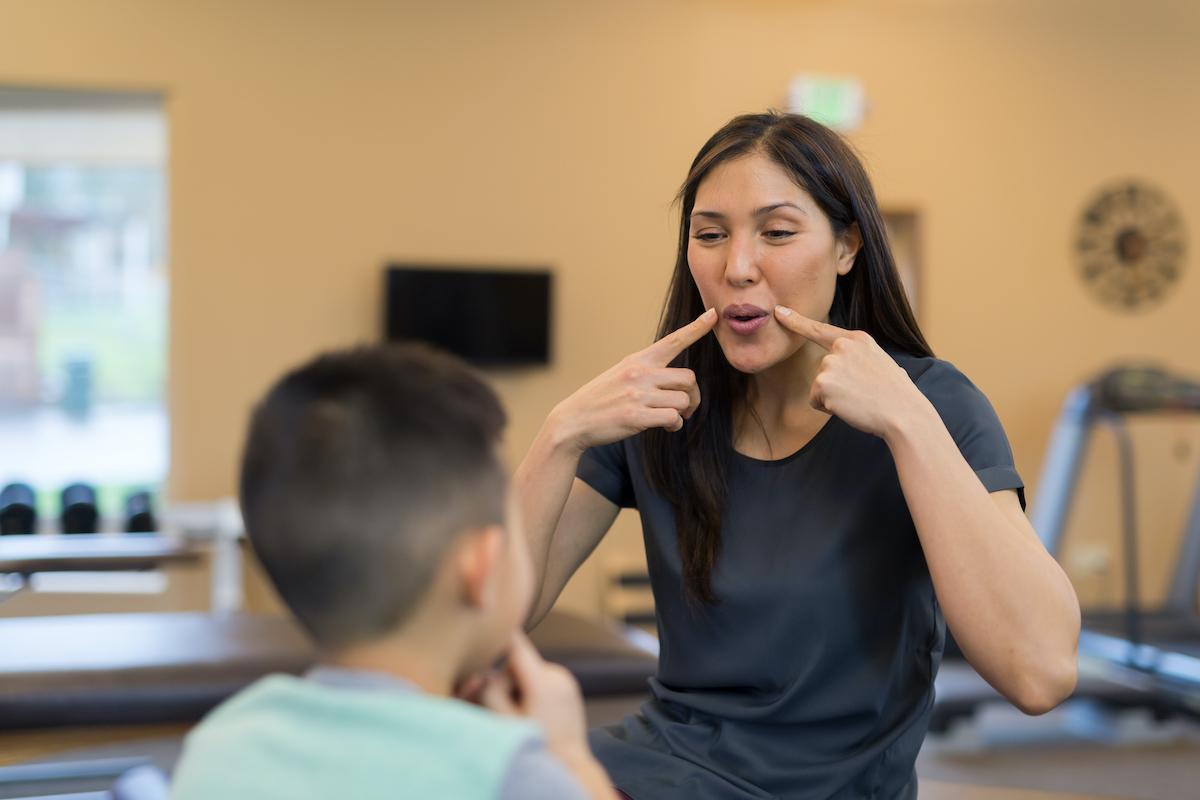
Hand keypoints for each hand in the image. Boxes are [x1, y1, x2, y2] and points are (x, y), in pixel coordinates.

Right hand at [479, 632, 592, 764]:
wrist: (568, 765)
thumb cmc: (533, 745)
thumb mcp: (504, 721)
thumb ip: (489, 693)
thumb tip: (484, 672)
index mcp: (542, 683)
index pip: (517, 646)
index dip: (503, 630)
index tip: (495, 609)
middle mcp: (557, 675)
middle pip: (517, 665)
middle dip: (506, 682)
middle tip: (509, 709)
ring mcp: (566, 680)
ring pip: (529, 672)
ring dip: (520, 687)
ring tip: (525, 714)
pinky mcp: (569, 686)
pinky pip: (542, 678)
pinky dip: (533, 689)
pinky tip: (536, 711)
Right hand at [554, 308, 716, 452]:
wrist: (572, 420)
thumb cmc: (601, 399)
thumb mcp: (621, 374)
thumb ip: (648, 373)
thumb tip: (679, 386)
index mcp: (637, 360)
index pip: (673, 340)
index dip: (696, 328)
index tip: (714, 314)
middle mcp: (639, 373)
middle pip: (688, 378)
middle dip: (693, 395)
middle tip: (685, 406)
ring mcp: (637, 395)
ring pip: (683, 400)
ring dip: (683, 413)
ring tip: (671, 418)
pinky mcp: (635, 417)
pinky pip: (673, 418)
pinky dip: (674, 425)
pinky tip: (665, 427)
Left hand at [773, 305, 929, 439]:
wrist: (903, 414)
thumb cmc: (896, 396)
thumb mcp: (883, 364)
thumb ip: (864, 360)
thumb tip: (870, 370)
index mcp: (858, 339)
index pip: (821, 329)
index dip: (797, 321)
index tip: (779, 312)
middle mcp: (842, 346)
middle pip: (823, 370)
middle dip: (837, 386)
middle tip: (863, 392)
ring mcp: (831, 363)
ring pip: (819, 387)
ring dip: (833, 398)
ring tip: (858, 399)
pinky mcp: (822, 382)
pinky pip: (815, 401)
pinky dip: (828, 409)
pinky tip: (849, 406)